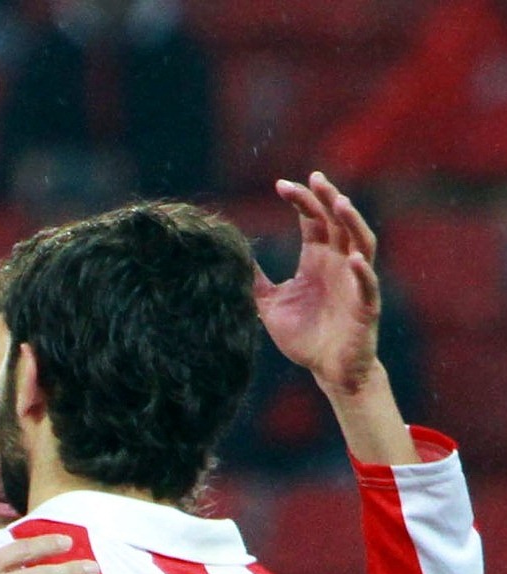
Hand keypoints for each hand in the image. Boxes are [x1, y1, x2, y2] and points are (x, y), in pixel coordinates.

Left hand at [257, 172, 380, 394]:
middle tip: (313, 177)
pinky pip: (367, 285)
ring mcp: (355, 282)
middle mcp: (338, 264)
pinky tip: (352, 258)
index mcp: (316, 260)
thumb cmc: (304, 336)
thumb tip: (231, 260)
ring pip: (361, 243)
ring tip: (340, 202)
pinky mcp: (366, 306)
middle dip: (326, 198)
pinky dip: (361, 271)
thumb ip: (254, 281)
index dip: (301, 201)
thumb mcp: (269, 305)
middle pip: (337, 222)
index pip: (312, 220)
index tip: (281, 184)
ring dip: (352, 222)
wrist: (328, 370)